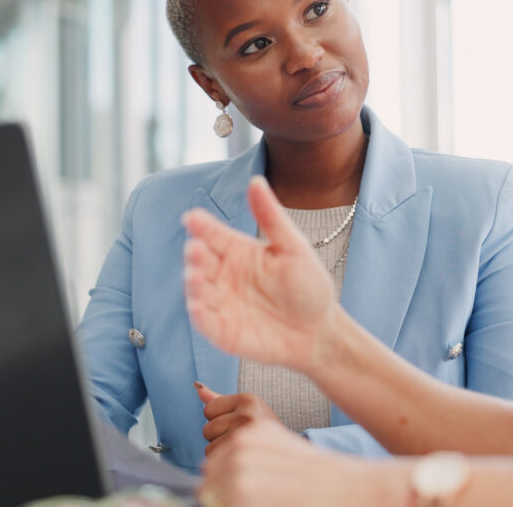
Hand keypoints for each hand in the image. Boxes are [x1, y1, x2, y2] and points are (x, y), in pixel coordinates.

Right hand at [183, 176, 336, 372]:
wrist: (320, 331)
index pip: (214, 234)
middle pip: (201, 261)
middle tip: (196, 248)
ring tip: (196, 276)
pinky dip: (199, 315)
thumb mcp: (293, 247)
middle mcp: (224, 275)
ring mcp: (221, 302)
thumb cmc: (308, 286)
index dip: (202, 226)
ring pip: (198, 290)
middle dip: (196, 255)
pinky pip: (205, 322)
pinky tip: (197, 306)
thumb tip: (255, 181)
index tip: (192, 218)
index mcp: (239, 251)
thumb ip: (271, 217)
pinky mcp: (222, 331)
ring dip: (194, 284)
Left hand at [195, 382, 283, 456]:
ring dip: (221, 452)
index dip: (218, 419)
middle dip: (218, 437)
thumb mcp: (247, 410)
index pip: (208, 409)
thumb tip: (198, 388)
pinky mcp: (241, 454)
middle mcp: (248, 414)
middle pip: (207, 429)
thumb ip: (220, 399)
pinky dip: (223, 464)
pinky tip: (239, 460)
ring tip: (240, 450)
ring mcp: (245, 434)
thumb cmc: (264, 434)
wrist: (287, 455)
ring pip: (210, 447)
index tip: (235, 424)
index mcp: (249, 399)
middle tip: (239, 439)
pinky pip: (215, 460)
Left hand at [197, 420, 396, 506]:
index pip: (208, 414)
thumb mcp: (261, 423)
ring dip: (224, 479)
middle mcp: (245, 421)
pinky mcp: (239, 483)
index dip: (225, 431)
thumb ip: (224, 406)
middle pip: (207, 441)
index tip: (252, 441)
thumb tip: (199, 389)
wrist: (333, 484)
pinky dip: (227, 497)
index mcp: (252, 403)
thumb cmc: (295, 458)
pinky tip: (255, 493)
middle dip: (223, 457)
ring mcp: (241, 452)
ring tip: (258, 478)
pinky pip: (211, 492)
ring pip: (207, 468)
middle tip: (258, 464)